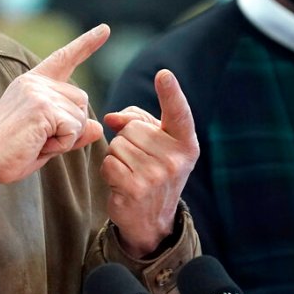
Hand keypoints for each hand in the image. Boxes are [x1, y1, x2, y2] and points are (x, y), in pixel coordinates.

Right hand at [0, 24, 109, 185]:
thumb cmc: (10, 152)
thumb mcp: (46, 140)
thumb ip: (72, 131)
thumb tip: (98, 127)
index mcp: (31, 82)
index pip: (63, 59)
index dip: (86, 44)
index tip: (105, 29)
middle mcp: (35, 81)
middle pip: (81, 101)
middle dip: (70, 127)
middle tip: (39, 139)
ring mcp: (39, 92)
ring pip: (80, 116)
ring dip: (66, 137)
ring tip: (36, 141)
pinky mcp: (42, 107)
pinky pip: (74, 129)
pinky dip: (61, 144)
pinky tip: (38, 144)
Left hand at [101, 70, 199, 256]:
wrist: (151, 220)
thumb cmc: (151, 170)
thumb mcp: (154, 144)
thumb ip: (136, 121)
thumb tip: (111, 118)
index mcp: (185, 143)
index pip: (178, 113)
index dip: (171, 92)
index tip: (164, 74)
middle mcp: (176, 159)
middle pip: (132, 128)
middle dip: (126, 140)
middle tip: (138, 161)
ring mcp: (157, 175)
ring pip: (117, 144)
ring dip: (117, 156)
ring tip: (130, 173)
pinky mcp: (136, 189)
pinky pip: (108, 162)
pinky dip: (108, 171)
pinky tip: (122, 184)